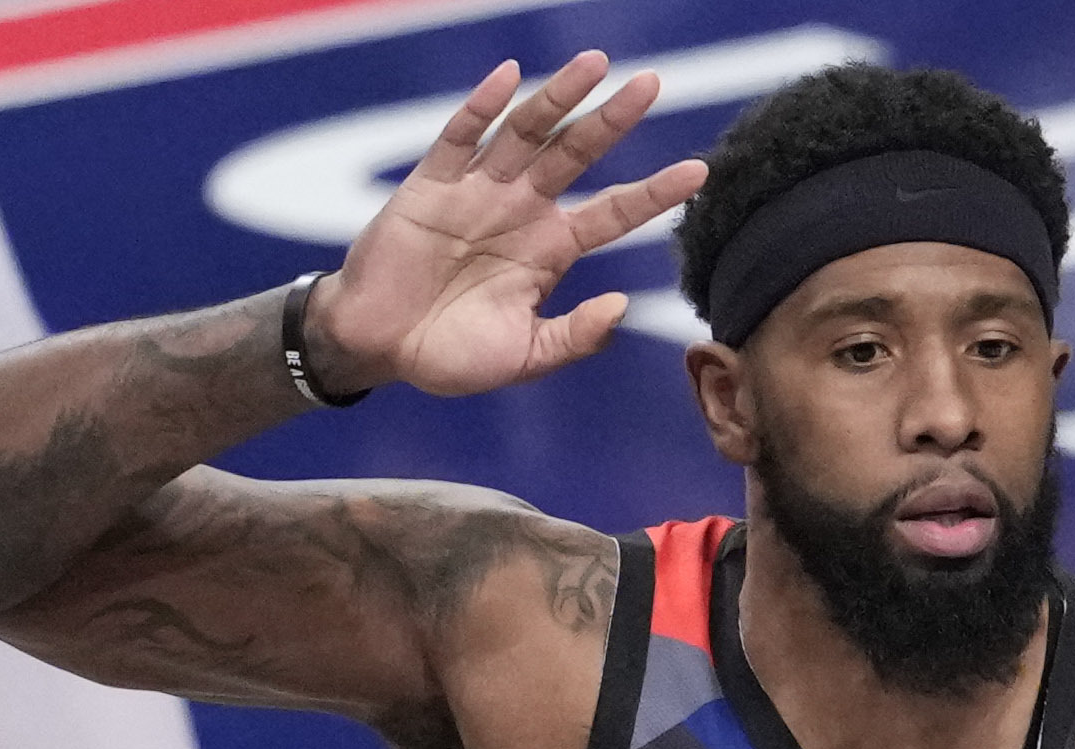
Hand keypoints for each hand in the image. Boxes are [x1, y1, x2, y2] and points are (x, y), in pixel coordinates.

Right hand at [307, 53, 708, 399]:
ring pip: (526, 133)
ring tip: (595, 64)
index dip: (653, 193)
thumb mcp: (521, 357)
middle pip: (576, 154)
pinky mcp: (431, 185)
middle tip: (651, 85)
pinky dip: (482, 107)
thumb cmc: (448, 355)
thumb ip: (571, 337)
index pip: (612, 213)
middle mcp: (521, 210)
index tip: (698, 172)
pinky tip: (510, 78)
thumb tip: (621, 307)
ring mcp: (477, 191)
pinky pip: (460, 138)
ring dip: (558, 98)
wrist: (376, 347)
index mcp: (549, 249)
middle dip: (612, 120)